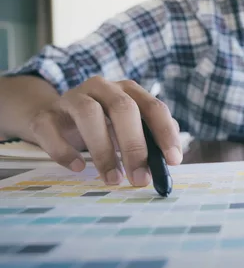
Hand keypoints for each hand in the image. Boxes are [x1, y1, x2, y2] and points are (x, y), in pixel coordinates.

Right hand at [27, 76, 181, 185]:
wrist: (54, 117)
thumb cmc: (103, 125)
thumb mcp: (130, 128)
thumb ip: (151, 139)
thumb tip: (170, 159)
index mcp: (128, 90)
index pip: (154, 107)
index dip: (165, 134)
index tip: (173, 161)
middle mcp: (102, 88)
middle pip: (123, 109)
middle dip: (135, 146)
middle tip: (141, 178)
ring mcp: (72, 98)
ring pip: (89, 114)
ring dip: (104, 151)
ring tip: (113, 179)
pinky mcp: (46, 116)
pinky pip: (51, 130)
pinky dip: (65, 151)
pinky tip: (78, 167)